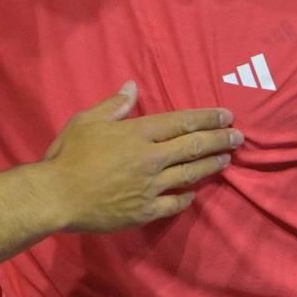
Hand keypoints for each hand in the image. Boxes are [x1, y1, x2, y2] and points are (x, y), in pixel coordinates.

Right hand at [38, 81, 239, 232]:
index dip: (206, 118)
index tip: (226, 115)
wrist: (57, 195)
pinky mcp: (145, 210)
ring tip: (226, 159)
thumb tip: (132, 85)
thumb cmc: (69, 154)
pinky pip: (174, 204)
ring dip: (210, 165)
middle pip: (193, 146)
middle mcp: (151, 158)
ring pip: (189, 174)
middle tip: (239, 136)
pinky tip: (194, 192)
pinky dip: (186, 197)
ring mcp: (151, 186)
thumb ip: (113, 104)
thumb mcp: (87, 120)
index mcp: (138, 133)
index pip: (181, 122)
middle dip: (219, 139)